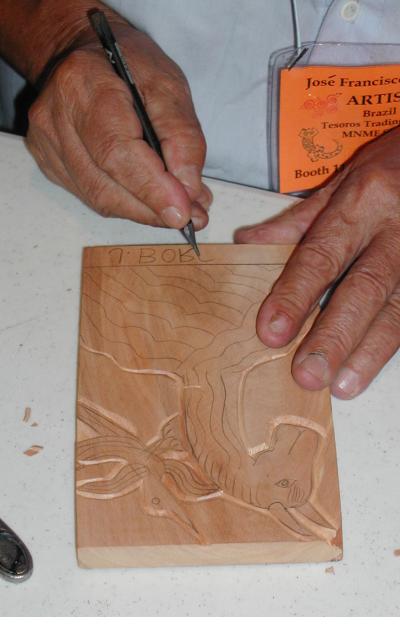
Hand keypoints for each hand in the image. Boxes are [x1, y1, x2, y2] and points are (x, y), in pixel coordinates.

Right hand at [26, 23, 211, 228]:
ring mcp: (48, 145)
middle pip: (105, 186)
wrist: (84, 53)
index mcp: (83, 85)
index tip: (183, 213)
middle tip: (193, 215)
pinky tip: (149, 196)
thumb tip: (189, 191)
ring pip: (99, 199)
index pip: (116, 152)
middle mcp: (55, 118)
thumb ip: (183, 137)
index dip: (152, 189)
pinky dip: (127, 203)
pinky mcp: (49, 164)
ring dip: (144, 211)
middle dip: (153, 209)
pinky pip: (93, 197)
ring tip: (178, 206)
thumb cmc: (129, 65)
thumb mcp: (169, 86)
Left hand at [236, 128, 399, 398]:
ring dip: (370, 351)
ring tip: (343, 385)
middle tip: (307, 374)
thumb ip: (297, 221)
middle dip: (334, 335)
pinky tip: (376, 367)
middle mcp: (397, 228)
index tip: (272, 331)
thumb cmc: (392, 167)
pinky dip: (397, 341)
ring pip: (399, 308)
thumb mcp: (342, 181)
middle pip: (364, 289)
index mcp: (363, 200)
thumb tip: (248, 244)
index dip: (296, 294)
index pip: (322, 253)